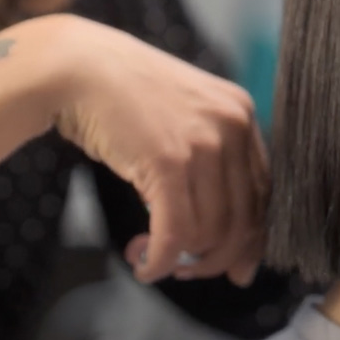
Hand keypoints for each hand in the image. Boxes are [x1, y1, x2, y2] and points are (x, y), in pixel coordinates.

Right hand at [41, 15, 268, 286]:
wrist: (76, 67)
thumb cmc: (124, 98)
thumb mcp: (183, 119)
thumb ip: (209, 166)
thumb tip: (223, 236)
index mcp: (241, 113)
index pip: (263, 193)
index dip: (249, 239)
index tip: (233, 267)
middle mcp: (232, 125)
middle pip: (242, 220)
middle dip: (215, 258)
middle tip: (186, 272)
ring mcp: (204, 142)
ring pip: (209, 232)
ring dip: (181, 260)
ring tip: (152, 257)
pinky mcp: (169, 161)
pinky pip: (176, 233)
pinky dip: (160, 260)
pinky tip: (143, 264)